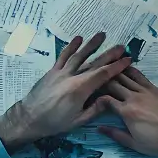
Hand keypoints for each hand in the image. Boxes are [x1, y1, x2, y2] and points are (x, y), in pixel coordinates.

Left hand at [0, 33, 130, 152]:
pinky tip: (78, 39)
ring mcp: (61, 72)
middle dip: (109, 54)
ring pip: (79, 55)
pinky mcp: (52, 71)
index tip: (127, 60)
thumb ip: (95, 109)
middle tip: (122, 47)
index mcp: (80, 90)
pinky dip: (71, 47)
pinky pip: (63, 56)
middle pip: (94, 63)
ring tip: (102, 35)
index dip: (116, 67)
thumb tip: (110, 99)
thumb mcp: (78, 121)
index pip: (103, 75)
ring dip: (91, 45)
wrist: (29, 118)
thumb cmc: (54, 123)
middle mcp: (72, 77)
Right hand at [96, 67, 157, 157]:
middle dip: (101, 82)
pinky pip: (138, 75)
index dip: (95, 98)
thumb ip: (115, 134)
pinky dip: (129, 70)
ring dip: (113, 72)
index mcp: (126, 112)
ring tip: (104, 69)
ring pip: (124, 76)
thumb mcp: (133, 144)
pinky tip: (123, 68)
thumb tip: (99, 128)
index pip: (105, 99)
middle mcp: (134, 98)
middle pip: (112, 83)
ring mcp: (145, 91)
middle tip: (94, 81)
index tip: (91, 99)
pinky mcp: (153, 88)